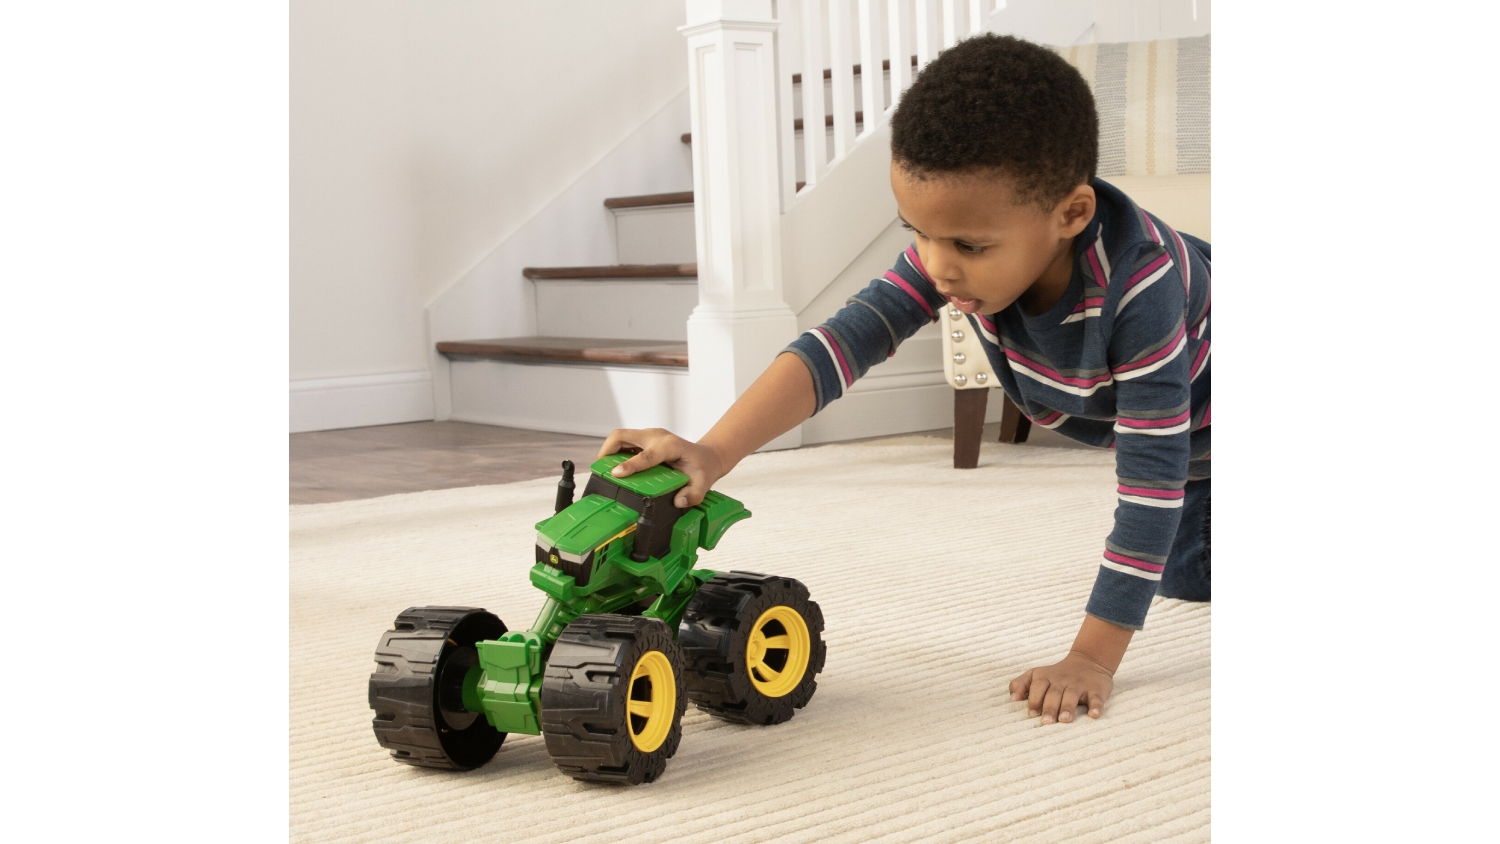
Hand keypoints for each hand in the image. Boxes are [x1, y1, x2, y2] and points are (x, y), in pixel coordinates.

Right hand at [596, 428, 727, 507]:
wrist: (705, 456)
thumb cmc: (702, 468)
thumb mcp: (703, 483)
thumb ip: (694, 494)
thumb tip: (679, 501)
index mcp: (670, 446)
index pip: (646, 455)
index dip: (630, 464)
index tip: (616, 474)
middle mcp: (657, 436)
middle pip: (623, 435)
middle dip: (607, 450)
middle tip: (599, 469)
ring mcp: (649, 435)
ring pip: (620, 436)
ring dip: (608, 451)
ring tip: (602, 469)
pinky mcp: (644, 439)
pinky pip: (624, 442)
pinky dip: (614, 452)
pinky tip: (613, 467)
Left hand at [1009, 651, 1114, 723]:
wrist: (1089, 661)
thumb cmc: (1057, 675)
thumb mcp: (1036, 674)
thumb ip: (1021, 684)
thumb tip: (1012, 699)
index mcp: (1046, 677)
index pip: (1038, 686)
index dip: (1034, 699)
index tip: (1031, 713)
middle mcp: (1062, 681)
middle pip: (1054, 693)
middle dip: (1049, 707)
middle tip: (1046, 722)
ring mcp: (1079, 685)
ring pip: (1072, 695)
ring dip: (1068, 707)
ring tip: (1064, 720)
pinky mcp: (1096, 689)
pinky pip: (1096, 698)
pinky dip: (1096, 706)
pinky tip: (1094, 715)